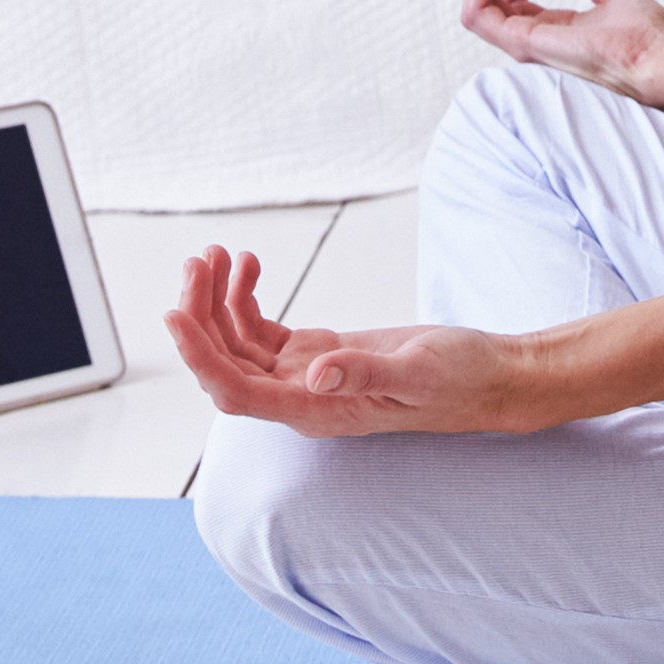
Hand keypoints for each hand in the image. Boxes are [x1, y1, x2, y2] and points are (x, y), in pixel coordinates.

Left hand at [165, 245, 541, 436]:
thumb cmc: (461, 381)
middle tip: (202, 257)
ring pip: (236, 342)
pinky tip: (250, 263)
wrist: (489, 376)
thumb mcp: (419, 374)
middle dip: (202, 312)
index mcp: (316, 411)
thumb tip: (315, 374)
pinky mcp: (318, 353)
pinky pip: (261, 328)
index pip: (236, 391)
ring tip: (220, 252)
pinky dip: (245, 295)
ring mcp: (306, 376)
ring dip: (217, 298)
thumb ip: (367, 376)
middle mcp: (301, 398)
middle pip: (225, 362)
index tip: (174, 313)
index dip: (199, 356)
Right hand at [459, 0, 663, 102]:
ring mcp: (524, 45)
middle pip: (485, 3)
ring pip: (475, 9)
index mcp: (552, 31)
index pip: (508, 2)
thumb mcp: (621, 0)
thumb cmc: (646, 36)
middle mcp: (533, 41)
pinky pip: (478, 15)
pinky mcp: (522, 43)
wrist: (657, 54)